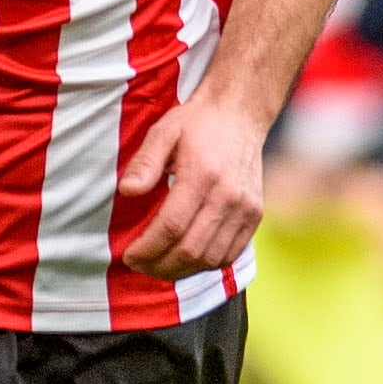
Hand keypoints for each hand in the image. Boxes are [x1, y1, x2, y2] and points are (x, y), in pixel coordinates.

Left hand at [118, 96, 266, 280]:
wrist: (240, 113)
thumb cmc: (197, 123)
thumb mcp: (163, 132)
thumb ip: (144, 162)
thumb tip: (127, 191)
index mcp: (203, 175)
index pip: (172, 227)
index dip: (148, 249)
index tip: (129, 256)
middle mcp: (229, 195)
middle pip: (192, 249)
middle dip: (160, 265)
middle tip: (139, 265)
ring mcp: (246, 208)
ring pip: (212, 258)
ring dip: (181, 270)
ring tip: (157, 266)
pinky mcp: (255, 215)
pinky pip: (230, 254)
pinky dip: (206, 265)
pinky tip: (185, 261)